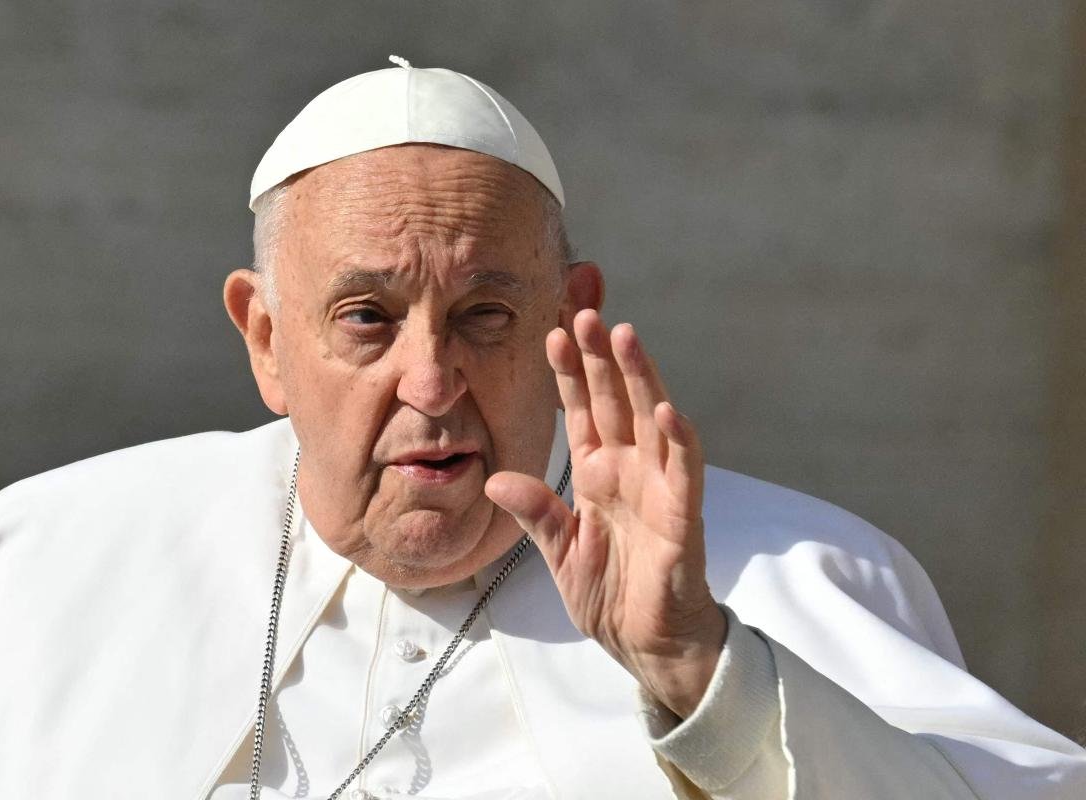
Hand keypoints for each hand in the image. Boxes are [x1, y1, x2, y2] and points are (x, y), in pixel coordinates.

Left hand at [486, 309, 726, 717]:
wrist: (645, 643)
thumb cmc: (607, 592)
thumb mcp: (558, 549)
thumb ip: (533, 511)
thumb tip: (492, 478)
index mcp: (597, 471)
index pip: (581, 409)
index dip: (569, 371)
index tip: (551, 329)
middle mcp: (629, 468)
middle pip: (614, 400)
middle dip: (600, 356)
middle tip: (584, 311)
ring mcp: (658, 487)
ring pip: (651, 418)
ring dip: (640, 378)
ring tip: (623, 335)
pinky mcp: (682, 517)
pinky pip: (683, 471)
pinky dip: (677, 440)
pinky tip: (664, 409)